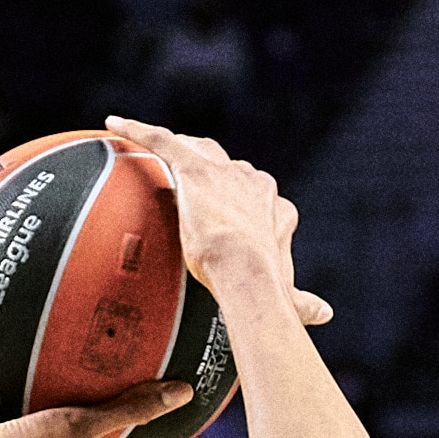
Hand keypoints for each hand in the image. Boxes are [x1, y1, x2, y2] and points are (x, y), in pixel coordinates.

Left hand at [106, 115, 297, 304]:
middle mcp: (251, 180)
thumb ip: (301, 302)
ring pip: (198, 149)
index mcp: (273, 205)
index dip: (238, 200)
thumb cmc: (264, 286)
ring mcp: (223, 171)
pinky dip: (137, 130)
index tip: (223, 213)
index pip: (254, 193)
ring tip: (156, 149)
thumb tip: (325, 315)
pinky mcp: (193, 168)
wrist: (244, 270)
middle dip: (210, 168)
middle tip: (187, 178)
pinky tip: (113, 122)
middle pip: (227, 165)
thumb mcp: (283, 293)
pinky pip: (160, 141)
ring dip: (180, 147)